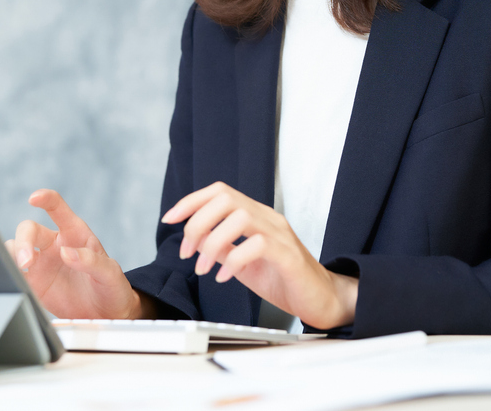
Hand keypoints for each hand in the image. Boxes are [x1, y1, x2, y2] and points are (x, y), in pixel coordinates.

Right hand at [6, 189, 152, 319]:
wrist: (105, 313)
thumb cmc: (110, 286)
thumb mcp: (109, 273)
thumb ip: (91, 261)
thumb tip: (66, 253)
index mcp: (75, 233)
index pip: (58, 208)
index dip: (46, 199)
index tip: (34, 198)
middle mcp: (54, 244)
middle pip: (28, 229)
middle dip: (23, 241)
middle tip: (26, 261)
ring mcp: (41, 262)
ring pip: (15, 247)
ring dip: (13, 254)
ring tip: (20, 269)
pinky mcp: (33, 281)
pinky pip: (14, 271)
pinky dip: (8, 272)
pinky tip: (13, 279)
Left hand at [163, 181, 357, 328]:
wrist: (320, 299)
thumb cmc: (282, 279)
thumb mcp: (242, 261)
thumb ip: (221, 247)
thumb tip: (194, 239)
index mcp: (256, 216)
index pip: (220, 192)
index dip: (190, 201)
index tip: (170, 219)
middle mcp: (268, 218)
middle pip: (225, 198)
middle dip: (197, 222)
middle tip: (187, 252)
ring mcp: (280, 234)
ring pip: (239, 217)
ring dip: (212, 243)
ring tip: (205, 268)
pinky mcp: (288, 255)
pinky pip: (257, 245)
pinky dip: (234, 260)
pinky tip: (225, 277)